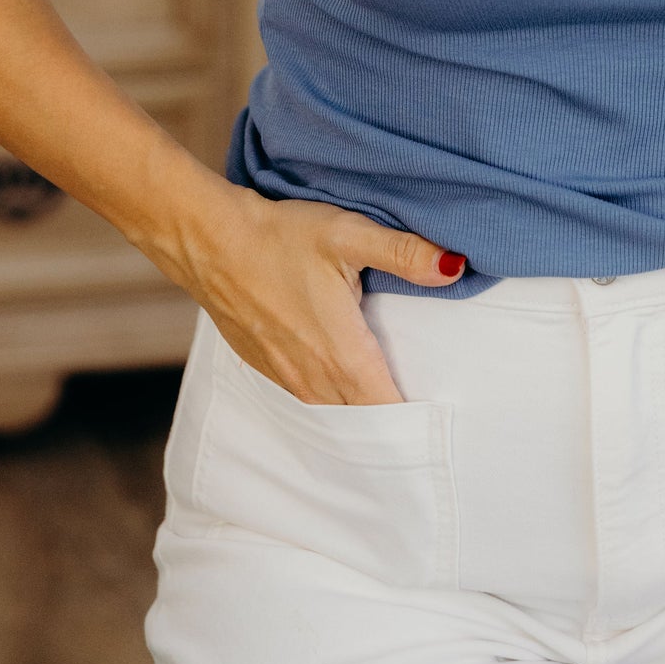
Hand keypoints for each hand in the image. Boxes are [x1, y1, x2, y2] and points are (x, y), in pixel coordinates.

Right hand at [186, 189, 466, 404]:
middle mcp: (314, 377)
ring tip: (393, 412)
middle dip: (394, 426)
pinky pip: (309, 399)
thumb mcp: (348, 235)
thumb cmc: (280, 236)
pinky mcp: (266, 366)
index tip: (443, 426)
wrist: (209, 241)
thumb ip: (404, 253)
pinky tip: (344, 385)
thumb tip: (455, 265)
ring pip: (335, 412)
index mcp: (341, 353)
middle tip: (428, 428)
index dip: (415, 423)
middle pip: (364, 419)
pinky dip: (333, 402)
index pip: (387, 411)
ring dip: (362, 415)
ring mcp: (286, 376)